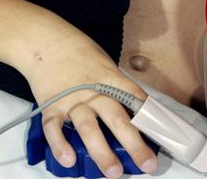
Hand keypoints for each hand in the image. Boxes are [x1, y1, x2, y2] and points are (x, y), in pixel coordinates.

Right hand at [22, 24, 157, 178]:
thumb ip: (115, 85)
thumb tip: (134, 109)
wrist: (44, 40)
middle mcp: (93, 90)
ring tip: (114, 173)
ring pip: (88, 128)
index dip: (150, 115)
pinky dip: (60, 145)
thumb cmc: (78, 51)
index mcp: (110, 77)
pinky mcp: (51, 106)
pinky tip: (69, 161)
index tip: (162, 133)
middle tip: (147, 164)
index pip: (135, 97)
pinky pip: (54, 129)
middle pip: (117, 118)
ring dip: (102, 152)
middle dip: (134, 144)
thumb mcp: (104, 62)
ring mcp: (71, 100)